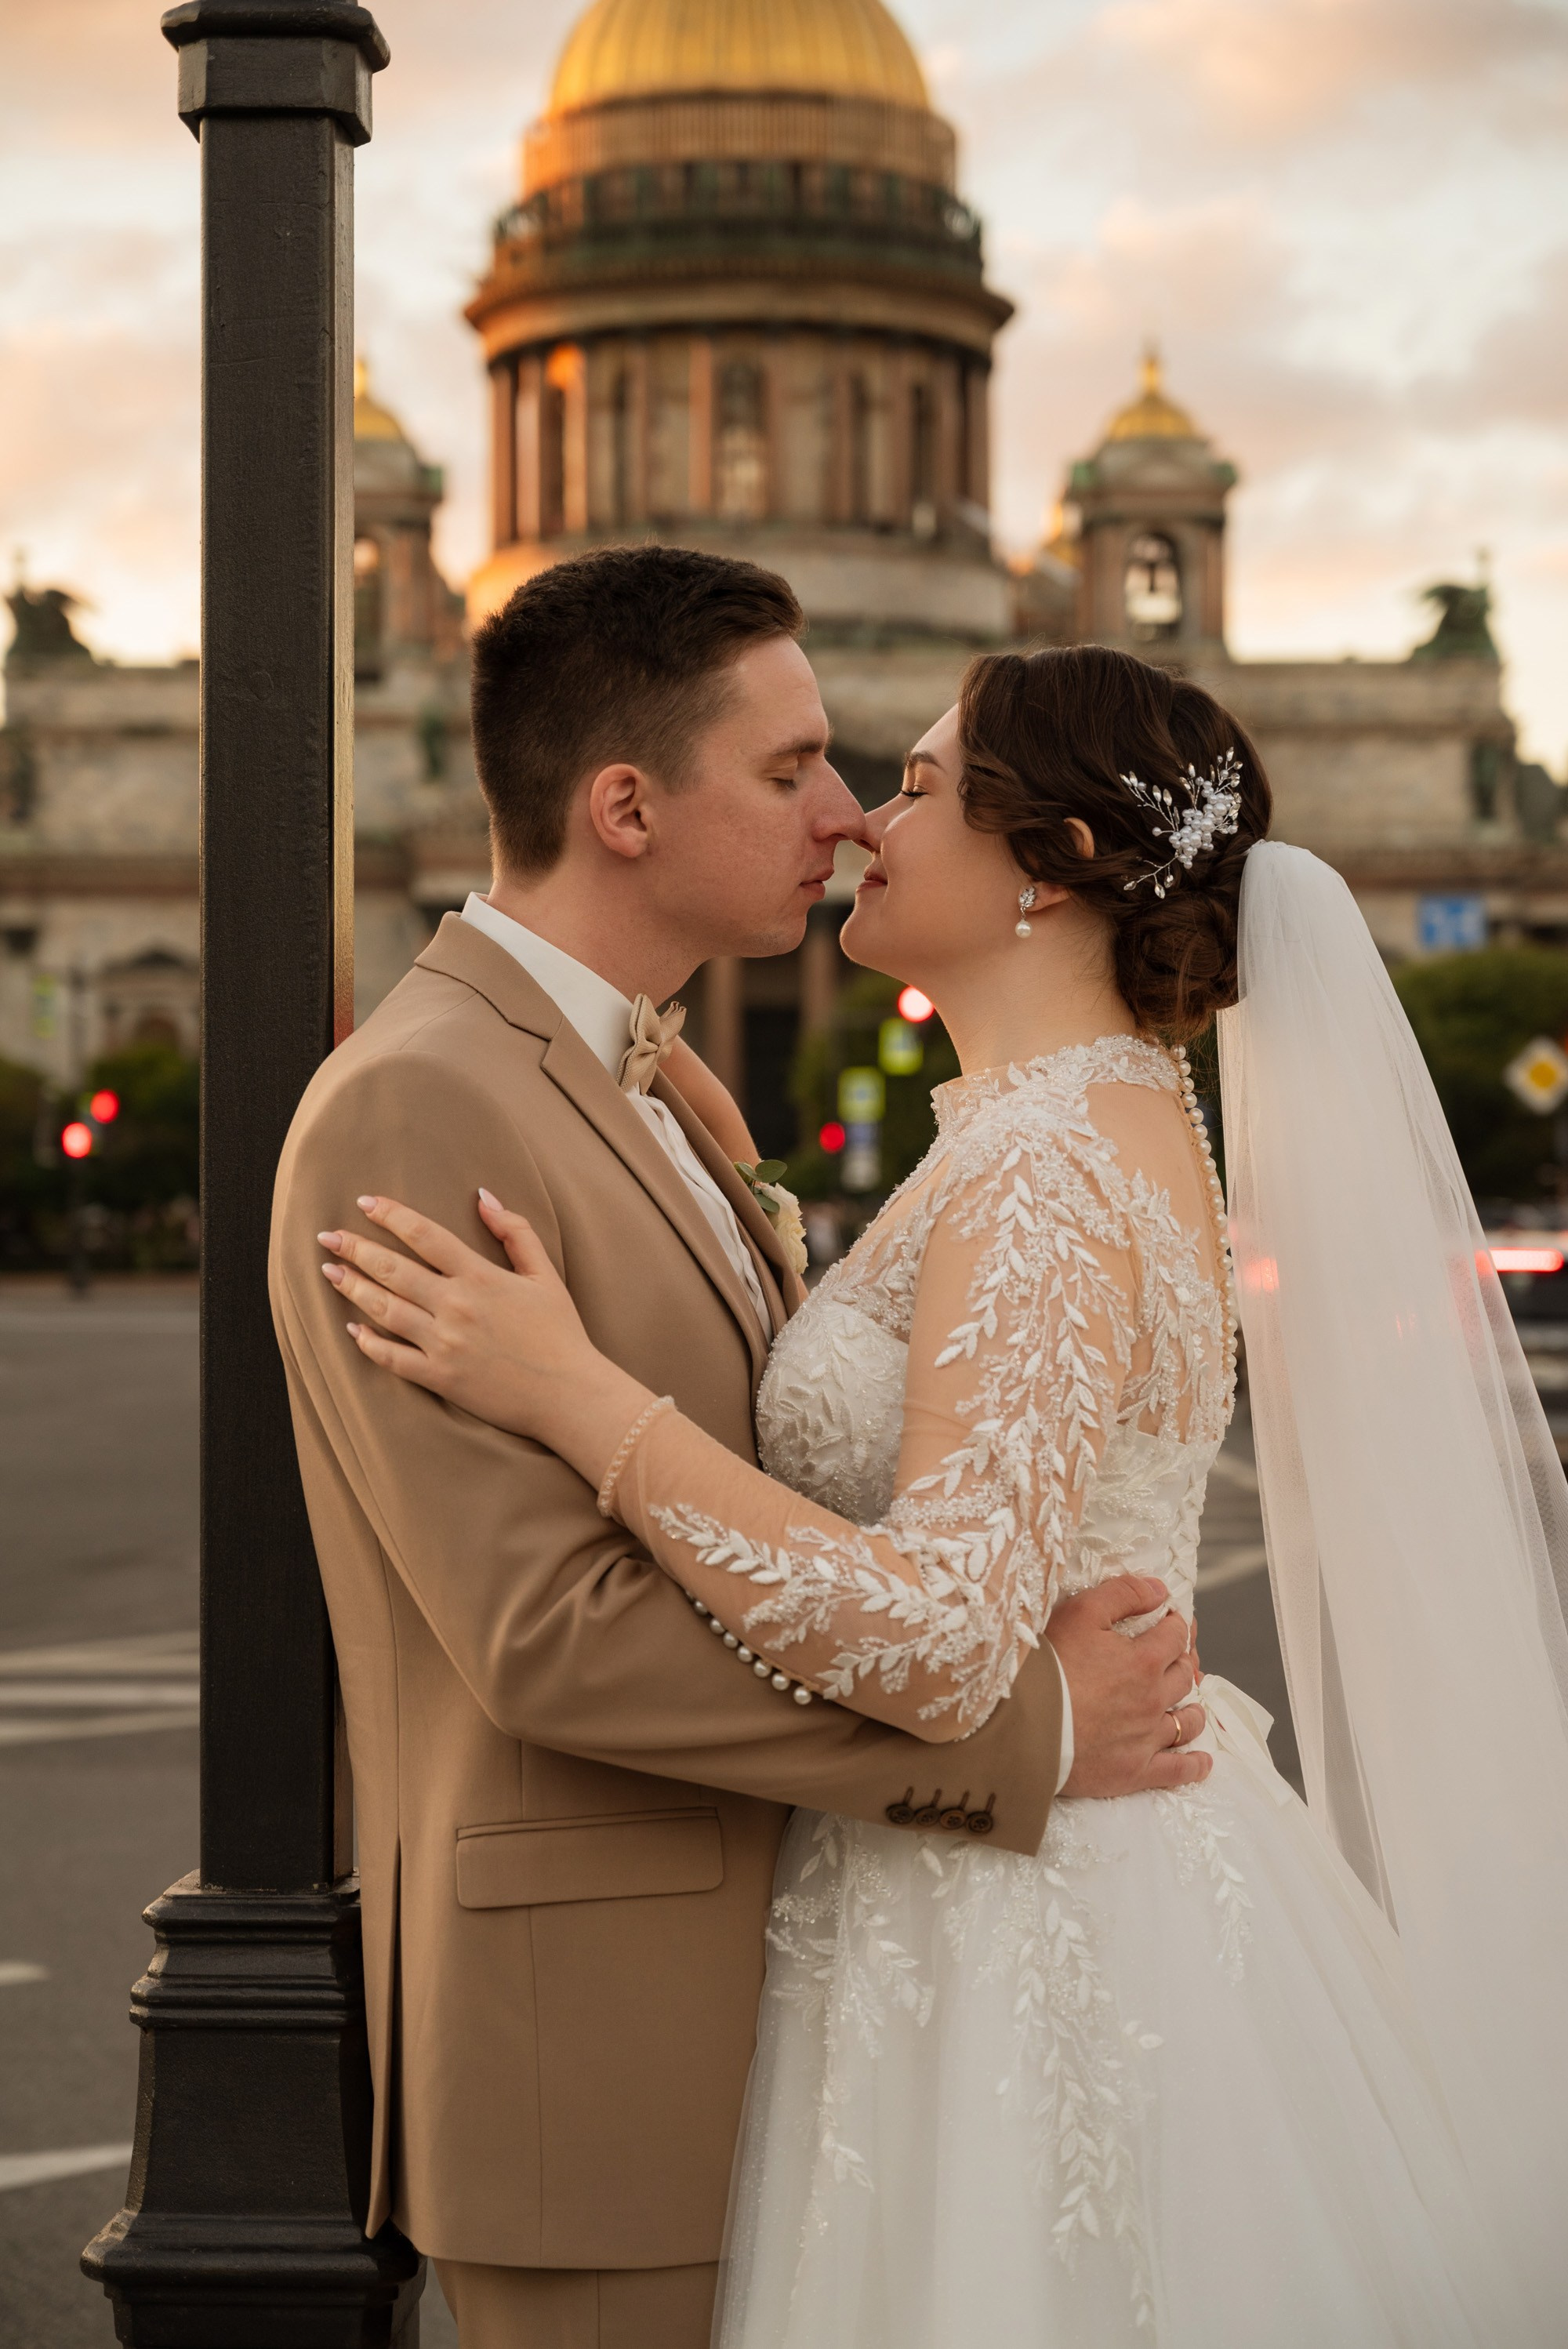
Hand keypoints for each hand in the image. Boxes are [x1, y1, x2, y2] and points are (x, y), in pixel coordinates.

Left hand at [318, 1192, 650, 1484]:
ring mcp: (444, 1344)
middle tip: (327, 1237)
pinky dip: (368, 1343)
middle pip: (393, 1269)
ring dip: (353, 1288)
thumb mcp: (546, 1274)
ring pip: (385, 1310)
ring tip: (330, 1272)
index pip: (424, 1235)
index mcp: (481, 1277)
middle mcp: (457, 1306)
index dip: (391, 1215)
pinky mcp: (440, 1378)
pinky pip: (392, 1358)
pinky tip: (351, 1329)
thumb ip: (516, 1232)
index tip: (365, 1202)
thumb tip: (483, 1196)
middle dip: (356, 1249)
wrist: (570, 1395)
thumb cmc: (561, 1333)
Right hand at [1047, 1575, 1210, 1795]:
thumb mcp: (1081, 1613)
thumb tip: (1160, 1590)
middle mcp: (1154, 1699)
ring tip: (1192, 1707)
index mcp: (1144, 1660)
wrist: (1025, 1726)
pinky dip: (1194, 1765)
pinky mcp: (1135, 1771)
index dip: (1176, 1625)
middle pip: (1183, 1677)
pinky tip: (1201, 1762)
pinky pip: (1176, 1771)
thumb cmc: (1049, 1665)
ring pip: (1186, 1722)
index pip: (1175, 1636)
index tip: (1172, 1622)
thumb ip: (1124, 1594)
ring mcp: (1147, 1738)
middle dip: (1184, 1662)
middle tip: (1179, 1659)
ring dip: (1193, 1711)